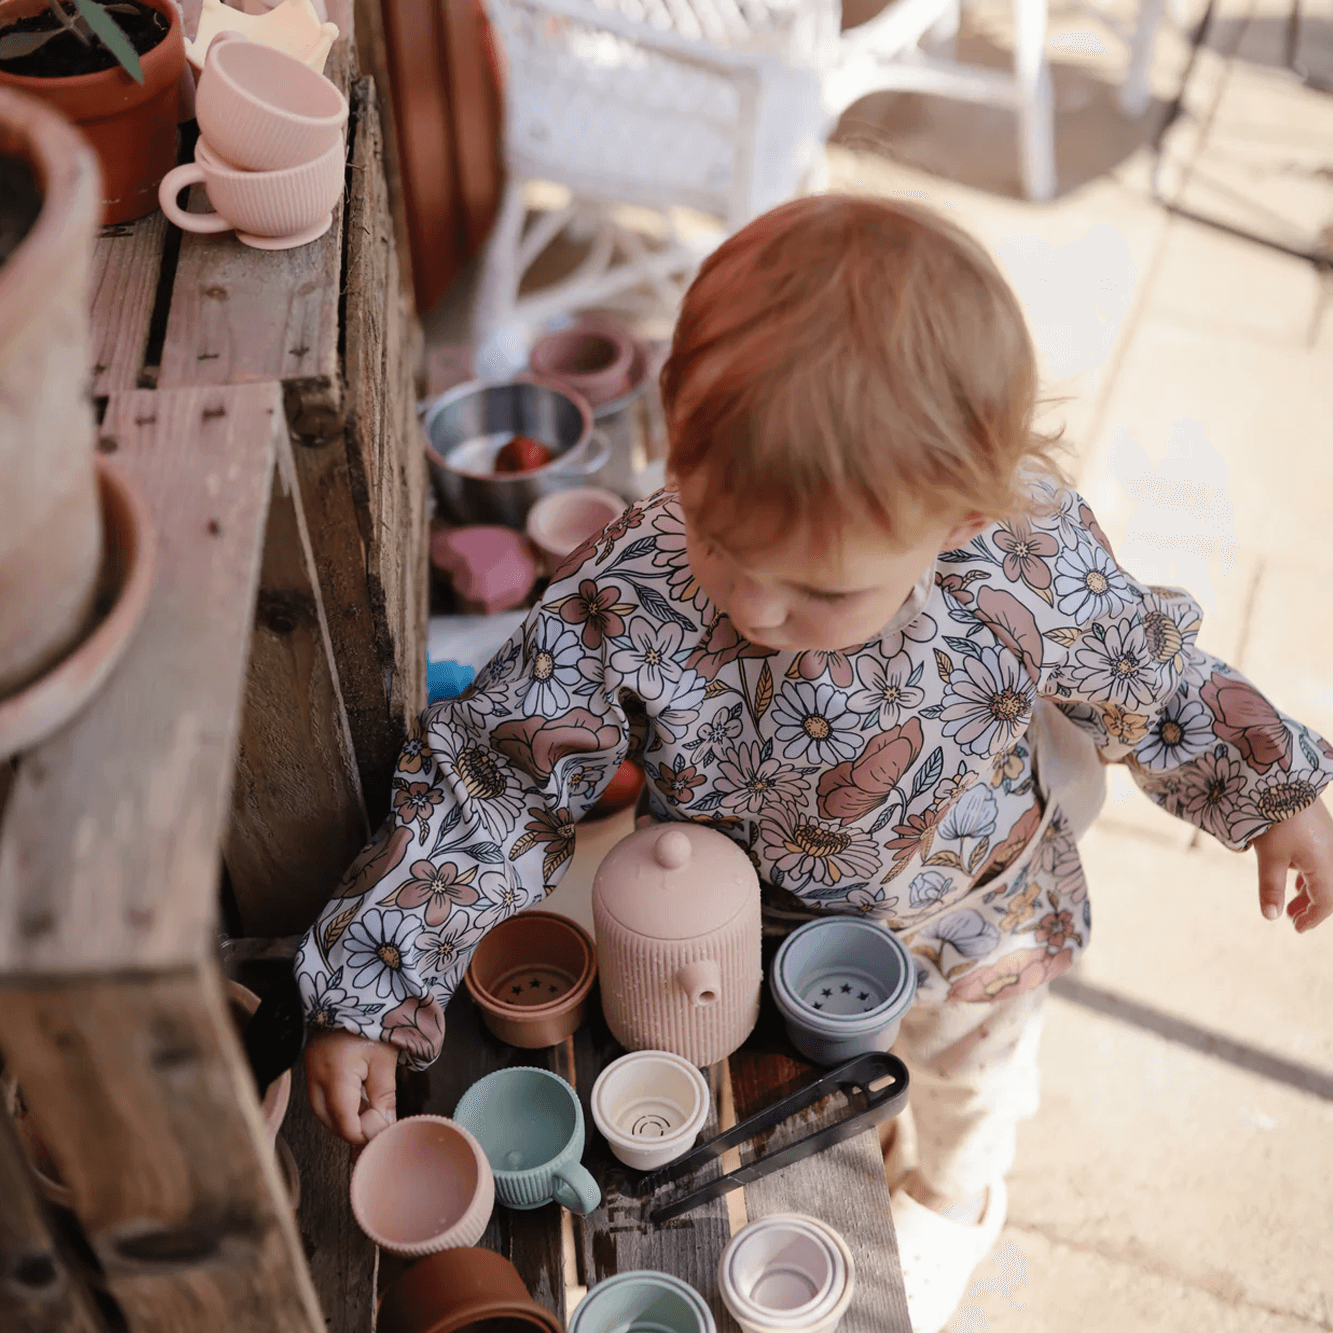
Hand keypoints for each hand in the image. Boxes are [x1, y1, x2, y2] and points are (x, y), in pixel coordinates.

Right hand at [304, 1029, 398, 1144]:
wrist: (348, 993)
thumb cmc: (370, 1022)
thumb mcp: (384, 1059)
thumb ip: (384, 1096)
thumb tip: (385, 1126)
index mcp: (335, 1075)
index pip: (344, 1123)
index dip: (364, 1134)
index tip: (383, 1130)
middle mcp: (316, 1077)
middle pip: (329, 1121)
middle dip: (352, 1130)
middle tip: (376, 1126)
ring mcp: (310, 1072)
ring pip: (322, 1111)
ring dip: (343, 1119)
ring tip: (368, 1114)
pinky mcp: (311, 1067)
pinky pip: (320, 1097)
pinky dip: (337, 1106)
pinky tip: (356, 1102)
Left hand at [1251, 797, 1332, 932]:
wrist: (1284, 777)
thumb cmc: (1275, 818)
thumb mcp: (1269, 856)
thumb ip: (1271, 887)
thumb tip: (1271, 917)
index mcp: (1325, 866)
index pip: (1326, 902)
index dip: (1312, 917)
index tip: (1296, 928)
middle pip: (1329, 890)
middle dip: (1312, 906)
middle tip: (1291, 918)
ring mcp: (1329, 841)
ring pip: (1325, 874)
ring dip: (1309, 890)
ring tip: (1290, 901)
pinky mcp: (1321, 830)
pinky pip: (1321, 859)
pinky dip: (1309, 873)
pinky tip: (1296, 874)